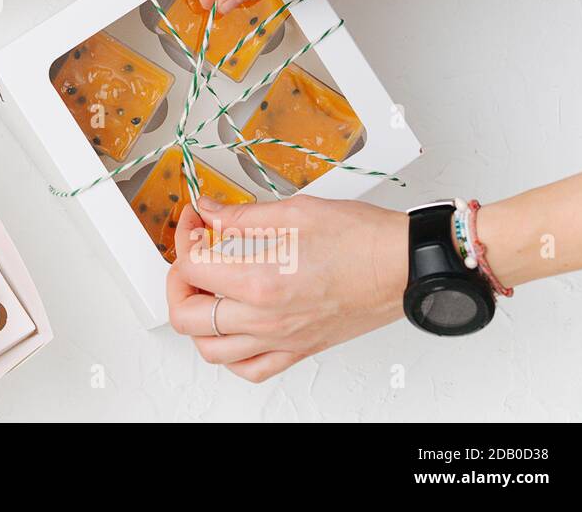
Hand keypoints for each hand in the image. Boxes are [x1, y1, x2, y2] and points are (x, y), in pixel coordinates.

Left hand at [166, 194, 407, 382]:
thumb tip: (209, 211)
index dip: (184, 237)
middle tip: (191, 257)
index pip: (191, 266)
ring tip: (205, 293)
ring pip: (211, 351)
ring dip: (197, 321)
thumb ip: (241, 216)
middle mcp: (265, 318)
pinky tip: (232, 329)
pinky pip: (249, 369)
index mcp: (259, 281)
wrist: (404, 267)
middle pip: (186, 316)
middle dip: (178, 282)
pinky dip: (230, 353)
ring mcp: (281, 339)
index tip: (195, 221)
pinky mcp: (298, 350)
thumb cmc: (361, 240)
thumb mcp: (293, 212)